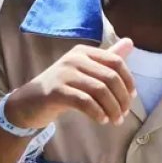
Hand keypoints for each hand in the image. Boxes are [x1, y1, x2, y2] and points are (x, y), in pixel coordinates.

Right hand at [6, 38, 135, 128]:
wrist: (29, 102)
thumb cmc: (62, 87)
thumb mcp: (85, 71)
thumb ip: (106, 59)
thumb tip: (130, 42)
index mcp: (83, 51)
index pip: (116, 61)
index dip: (128, 80)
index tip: (131, 98)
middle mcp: (74, 58)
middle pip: (110, 77)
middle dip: (122, 98)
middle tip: (123, 114)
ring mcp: (64, 73)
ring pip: (100, 90)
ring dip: (112, 108)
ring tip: (115, 120)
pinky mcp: (57, 91)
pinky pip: (85, 101)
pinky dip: (98, 112)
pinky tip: (102, 120)